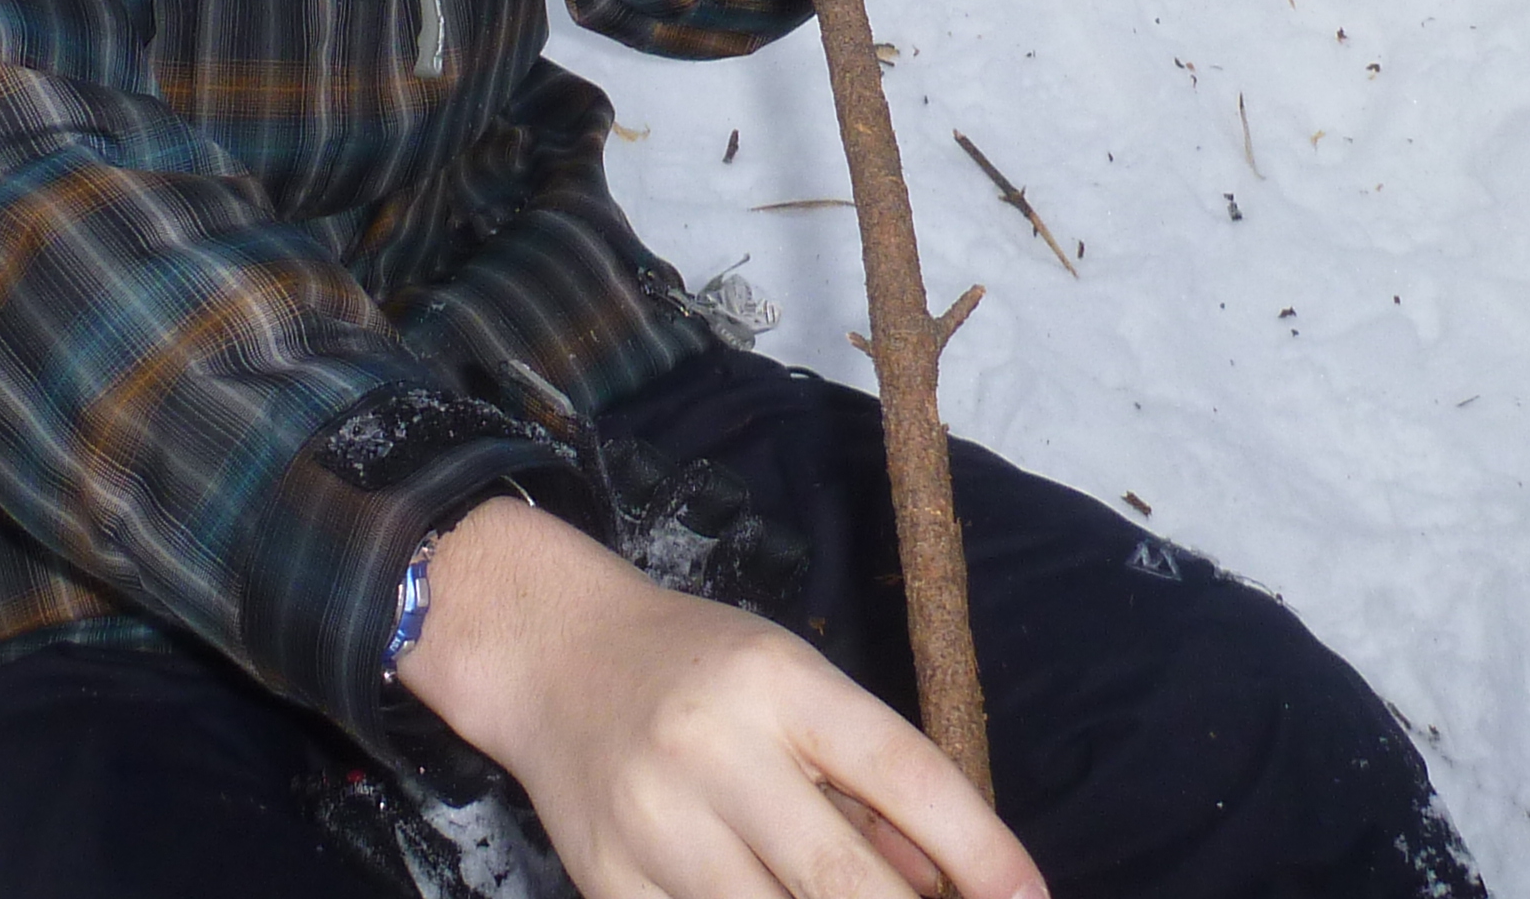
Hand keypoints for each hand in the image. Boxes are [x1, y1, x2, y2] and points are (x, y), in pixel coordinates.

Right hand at [399, 499, 1042, 898]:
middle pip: (841, 878)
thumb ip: (870, 784)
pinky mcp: (608, 884)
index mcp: (779, 683)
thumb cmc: (700, 668)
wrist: (550, 654)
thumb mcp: (795, 684)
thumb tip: (952, 886)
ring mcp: (654, 824)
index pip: (904, 772)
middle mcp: (715, 748)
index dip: (980, 850)